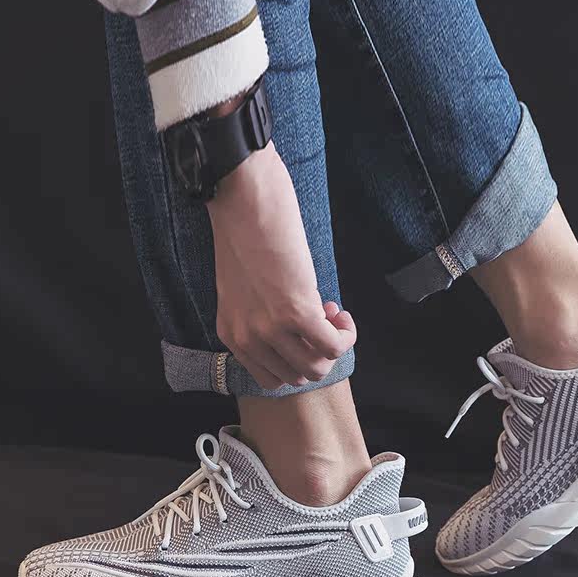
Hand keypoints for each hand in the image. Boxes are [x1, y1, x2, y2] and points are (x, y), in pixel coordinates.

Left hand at [207, 142, 355, 389]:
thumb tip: (297, 329)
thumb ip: (261, 316)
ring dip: (333, 345)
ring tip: (330, 313)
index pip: (270, 377)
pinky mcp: (296, 312)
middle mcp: (247, 338)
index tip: (302, 331)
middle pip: (296, 377)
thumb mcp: (242, 288)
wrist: (242, 199)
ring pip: (317, 368)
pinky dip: (346, 335)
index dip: (296, 357)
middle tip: (320, 317)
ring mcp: (270, 328)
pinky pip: (333, 347)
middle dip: (316, 352)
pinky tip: (341, 313)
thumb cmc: (244, 231)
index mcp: (231, 334)